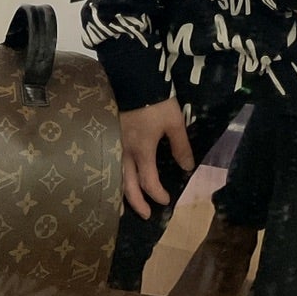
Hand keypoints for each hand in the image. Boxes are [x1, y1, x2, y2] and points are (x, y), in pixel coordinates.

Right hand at [118, 97, 194, 216]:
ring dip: (120, 194)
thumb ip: (181, 146)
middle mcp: (124, 152)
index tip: (166, 200)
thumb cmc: (155, 101)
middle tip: (145, 215)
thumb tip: (188, 168)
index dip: (157, 194)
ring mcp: (113, 144)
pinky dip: (113, 178)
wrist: (133, 80)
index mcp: (142, 150)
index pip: (148, 181)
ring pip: (114, 176)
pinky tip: (115, 181)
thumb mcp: (174, 122)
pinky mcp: (108, 136)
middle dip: (136, 203)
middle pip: (127, 185)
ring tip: (123, 207)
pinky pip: (109, 164)